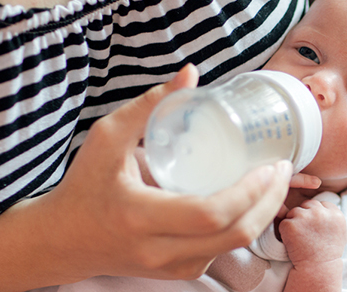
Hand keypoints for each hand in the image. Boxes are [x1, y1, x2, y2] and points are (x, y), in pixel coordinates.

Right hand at [32, 64, 292, 281]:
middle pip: (235, 234)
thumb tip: (190, 73)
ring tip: (274, 183)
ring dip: (263, 215)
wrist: (63, 239)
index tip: (270, 163)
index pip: (212, 213)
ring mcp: (171, 267)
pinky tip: (251, 203)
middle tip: (282, 169)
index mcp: (140, 217)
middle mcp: (159, 251)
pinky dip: (244, 226)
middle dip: (270, 202)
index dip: (250, 191)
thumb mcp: (107, 138)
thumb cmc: (83, 186)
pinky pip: (222, 252)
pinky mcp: (177, 271)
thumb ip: (149, 105)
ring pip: (235, 247)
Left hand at [278, 199, 346, 267]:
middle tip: (307, 234)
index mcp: (335, 214)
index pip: (321, 204)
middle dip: (305, 215)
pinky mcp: (290, 224)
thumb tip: (320, 200)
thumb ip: (331, 216)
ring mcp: (304, 217)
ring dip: (295, 222)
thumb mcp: (338, 232)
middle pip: (307, 204)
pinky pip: (284, 222)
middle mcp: (320, 213)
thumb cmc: (327, 253)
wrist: (316, 270)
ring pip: (294, 211)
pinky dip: (285, 231)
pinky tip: (294, 242)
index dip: (316, 215)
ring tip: (302, 239)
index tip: (317, 229)